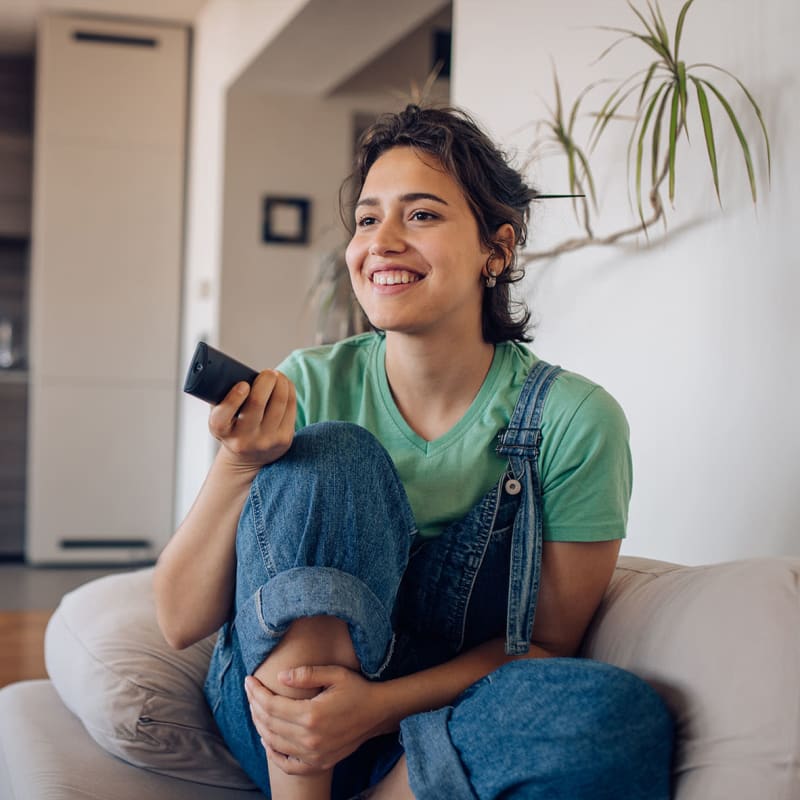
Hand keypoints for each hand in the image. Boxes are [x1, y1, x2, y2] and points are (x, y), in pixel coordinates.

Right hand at [209, 370, 295, 470]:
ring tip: (277, 376)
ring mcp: (266, 441)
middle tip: (267, 373)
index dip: (234, 397)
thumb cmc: (233, 427)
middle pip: (257, 402)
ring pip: (279, 402)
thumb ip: (222, 396)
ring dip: (281, 382)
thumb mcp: (220, 416)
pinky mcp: (284, 440)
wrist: (248, 458)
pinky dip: (289, 390)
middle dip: (266, 380)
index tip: (243, 385)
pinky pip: (291, 408)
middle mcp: (243, 439)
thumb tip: (235, 371)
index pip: (223, 415)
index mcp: (222, 430)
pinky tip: (285, 384)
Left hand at [244, 666, 388, 775]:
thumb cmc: (357, 689)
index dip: (256, 693)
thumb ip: (306, 674)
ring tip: (255, 709)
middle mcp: (310, 738)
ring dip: (260, 726)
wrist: (378, 712)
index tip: (249, 680)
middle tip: (249, 691)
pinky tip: (267, 741)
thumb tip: (280, 676)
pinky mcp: (319, 763)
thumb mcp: (335, 673)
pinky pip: (288, 765)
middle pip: (269, 724)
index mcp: (312, 714)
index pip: (272, 705)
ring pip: (274, 743)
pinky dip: (274, 755)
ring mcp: (314, 754)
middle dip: (254, 706)